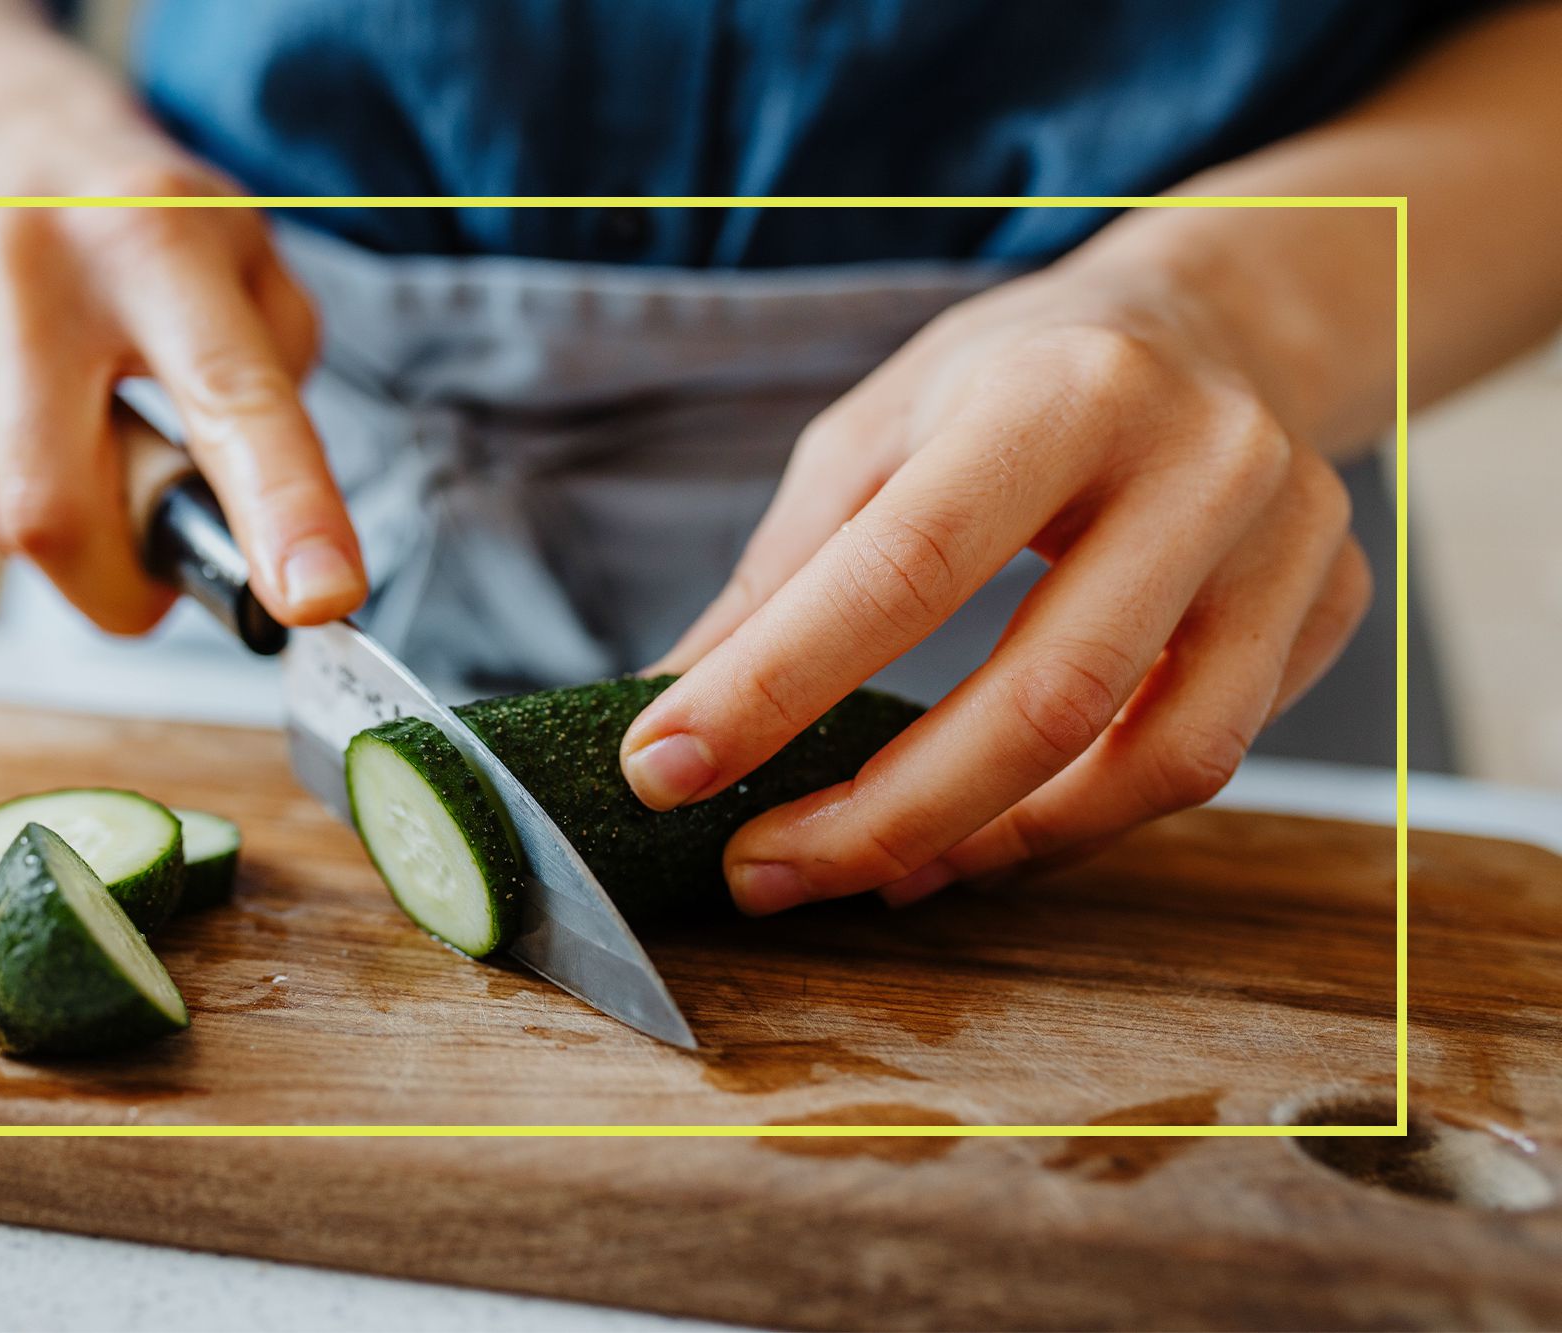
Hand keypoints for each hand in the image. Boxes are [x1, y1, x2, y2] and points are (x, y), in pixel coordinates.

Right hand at [0, 157, 364, 632]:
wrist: (7, 137)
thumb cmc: (156, 233)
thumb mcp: (256, 274)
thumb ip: (276, 404)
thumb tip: (271, 546)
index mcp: (158, 241)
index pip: (226, 397)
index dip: (280, 507)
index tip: (315, 598)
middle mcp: (33, 261)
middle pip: (58, 512)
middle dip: (121, 586)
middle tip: (162, 571)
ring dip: (69, 537)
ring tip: (92, 446)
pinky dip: (8, 496)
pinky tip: (29, 422)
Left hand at [620, 250, 1370, 913]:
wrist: (1222, 322)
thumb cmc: (1020, 378)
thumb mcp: (881, 432)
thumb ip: (784, 574)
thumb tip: (669, 712)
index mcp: (1060, 389)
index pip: (904, 566)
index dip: (774, 686)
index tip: (662, 770)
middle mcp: (1200, 462)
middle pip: (1045, 696)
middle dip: (880, 817)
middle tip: (758, 870)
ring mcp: (1289, 543)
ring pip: (1153, 762)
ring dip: (987, 845)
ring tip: (868, 870)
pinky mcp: (1330, 611)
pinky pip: (1201, 761)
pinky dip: (1075, 823)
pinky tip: (980, 833)